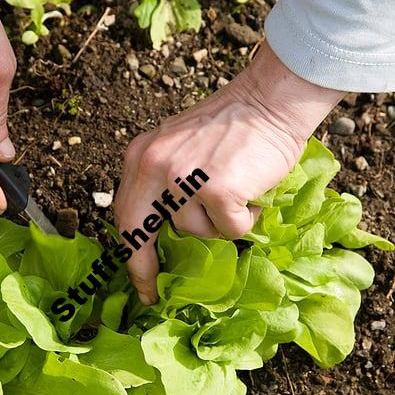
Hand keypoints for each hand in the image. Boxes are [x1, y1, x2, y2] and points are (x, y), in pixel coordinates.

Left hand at [114, 46, 344, 303]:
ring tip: (236, 194)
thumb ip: (162, 181)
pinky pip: (229, 229)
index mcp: (140, 155)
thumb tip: (161, 232)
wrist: (270, 101)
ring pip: (195, 231)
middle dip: (144, 267)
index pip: (124, 212)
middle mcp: (154, 165)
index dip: (129, 249)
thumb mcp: (178, 146)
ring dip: (219, 223)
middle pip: (139, 231)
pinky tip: (252, 195)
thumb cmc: (232, 125)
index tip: (137, 278)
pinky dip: (246, 220)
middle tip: (153, 293)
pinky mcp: (217, 190)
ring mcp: (184, 178)